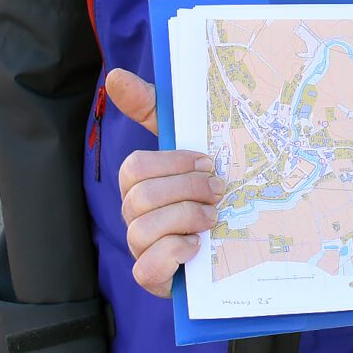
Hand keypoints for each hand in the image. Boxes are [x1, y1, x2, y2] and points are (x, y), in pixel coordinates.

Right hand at [109, 67, 221, 296]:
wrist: (237, 241)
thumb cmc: (205, 185)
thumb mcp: (190, 143)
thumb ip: (154, 108)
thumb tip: (114, 75)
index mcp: (140, 181)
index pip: (136, 167)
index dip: (174, 164)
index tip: (208, 161)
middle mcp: (134, 213)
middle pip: (140, 197)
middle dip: (187, 191)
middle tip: (218, 192)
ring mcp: (141, 246)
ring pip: (143, 230)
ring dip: (186, 220)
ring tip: (213, 218)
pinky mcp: (152, 277)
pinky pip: (146, 268)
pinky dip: (174, 254)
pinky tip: (196, 247)